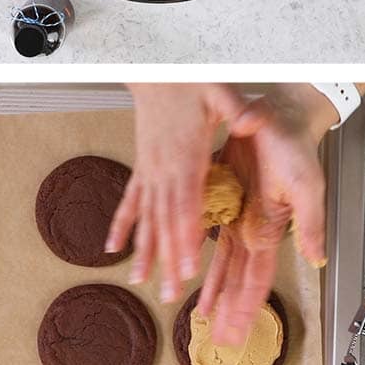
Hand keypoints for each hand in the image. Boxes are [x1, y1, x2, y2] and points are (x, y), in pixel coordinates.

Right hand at [107, 84, 247, 301]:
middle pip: (166, 222)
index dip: (188, 237)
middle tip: (170, 293)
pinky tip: (113, 249)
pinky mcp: (142, 167)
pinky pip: (130, 201)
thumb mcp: (221, 91)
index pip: (188, 205)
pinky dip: (121, 226)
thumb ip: (237, 110)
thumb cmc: (191, 81)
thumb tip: (251, 123)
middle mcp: (164, 169)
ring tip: (140, 282)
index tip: (190, 267)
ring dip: (145, 251)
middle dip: (169, 259)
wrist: (156, 71)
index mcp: (187, 156)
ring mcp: (149, 170)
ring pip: (147, 218)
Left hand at [196, 84, 337, 344]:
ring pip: (221, 264)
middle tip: (219, 342)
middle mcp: (252, 229)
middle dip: (229, 312)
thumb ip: (310, 224)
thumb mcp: (307, 186)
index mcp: (270, 230)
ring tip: (202, 318)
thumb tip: (316, 259)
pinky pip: (205, 233)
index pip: (257, 281)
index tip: (236, 335)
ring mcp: (236, 216)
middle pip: (238, 281)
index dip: (245, 309)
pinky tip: (187, 268)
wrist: (281, 117)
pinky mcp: (221, 198)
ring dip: (214, 291)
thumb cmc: (296, 148)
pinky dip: (197, 254)